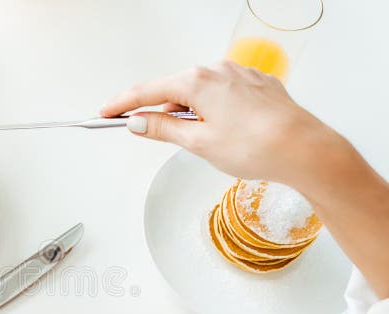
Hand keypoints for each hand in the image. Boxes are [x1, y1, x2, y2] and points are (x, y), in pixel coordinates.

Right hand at [101, 61, 343, 189]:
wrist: (303, 149)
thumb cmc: (255, 146)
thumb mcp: (198, 142)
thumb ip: (163, 129)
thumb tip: (138, 122)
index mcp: (197, 82)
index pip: (147, 92)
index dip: (123, 105)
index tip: (105, 113)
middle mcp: (217, 70)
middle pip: (174, 89)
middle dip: (158, 110)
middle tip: (144, 132)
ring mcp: (240, 75)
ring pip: (200, 92)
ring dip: (189, 112)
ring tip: (197, 140)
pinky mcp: (258, 86)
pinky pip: (224, 93)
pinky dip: (212, 108)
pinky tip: (220, 129)